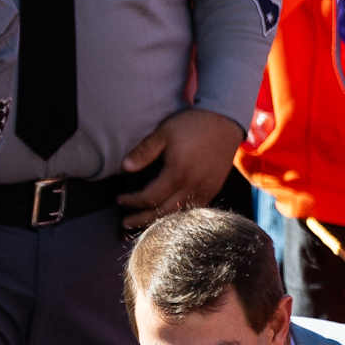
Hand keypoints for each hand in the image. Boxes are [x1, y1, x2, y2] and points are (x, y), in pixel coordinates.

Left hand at [117, 108, 244, 227]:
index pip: (150, 198)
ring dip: (159, 221)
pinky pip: (193, 210)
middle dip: (142, 219)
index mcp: (177, 173)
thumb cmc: (192, 124)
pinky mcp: (213, 190)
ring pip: (179, 215)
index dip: (133, 202)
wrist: (224, 120)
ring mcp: (205, 191)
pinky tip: (167, 215)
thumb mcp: (164, 133)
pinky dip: (177, 216)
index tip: (120, 200)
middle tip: (126, 223)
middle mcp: (192, 186)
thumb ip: (144, 152)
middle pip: (163, 213)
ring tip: (143, 223)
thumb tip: (124, 168)